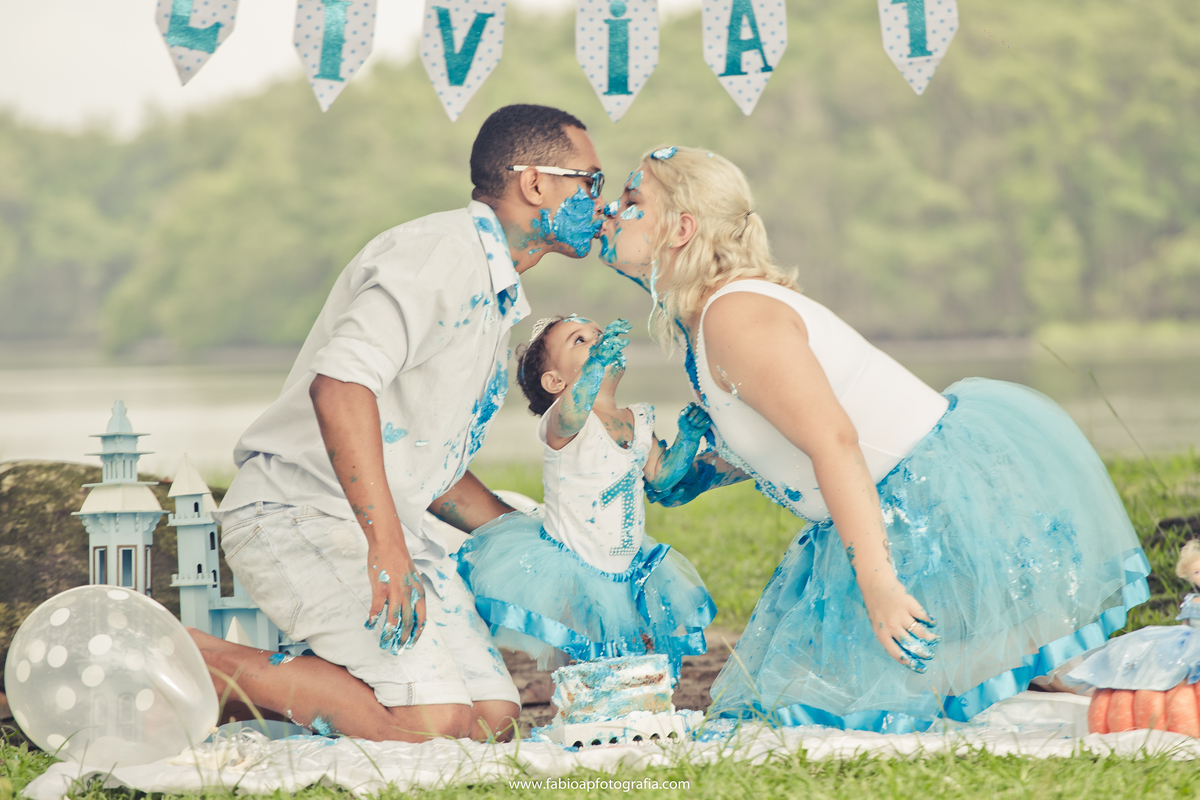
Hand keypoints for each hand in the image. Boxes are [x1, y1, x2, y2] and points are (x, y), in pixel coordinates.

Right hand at [364, 538, 426, 653]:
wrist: (389, 543)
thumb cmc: (399, 561)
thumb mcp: (412, 579)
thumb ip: (412, 594)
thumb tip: (409, 611)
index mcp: (418, 592)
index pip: (422, 619)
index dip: (416, 634)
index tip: (410, 644)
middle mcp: (409, 594)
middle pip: (408, 623)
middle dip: (402, 639)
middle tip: (396, 650)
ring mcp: (396, 591)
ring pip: (394, 620)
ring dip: (389, 635)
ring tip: (383, 644)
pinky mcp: (381, 588)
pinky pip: (377, 609)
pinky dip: (373, 619)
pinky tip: (369, 624)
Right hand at [591, 318, 630, 369]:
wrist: (596, 364)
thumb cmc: (604, 356)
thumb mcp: (614, 349)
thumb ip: (620, 344)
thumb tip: (627, 340)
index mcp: (606, 337)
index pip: (612, 326)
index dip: (619, 323)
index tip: (627, 321)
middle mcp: (604, 337)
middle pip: (611, 327)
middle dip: (620, 324)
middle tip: (630, 326)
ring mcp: (603, 341)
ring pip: (610, 330)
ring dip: (619, 329)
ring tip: (627, 331)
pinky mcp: (604, 346)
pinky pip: (611, 340)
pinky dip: (618, 340)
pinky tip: (623, 342)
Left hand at [676, 403, 711, 440]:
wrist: (688, 437)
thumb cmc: (684, 428)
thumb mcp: (680, 420)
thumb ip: (683, 413)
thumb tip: (688, 406)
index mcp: (690, 410)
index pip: (692, 404)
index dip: (691, 409)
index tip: (688, 415)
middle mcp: (697, 412)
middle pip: (698, 408)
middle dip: (693, 415)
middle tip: (690, 421)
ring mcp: (702, 416)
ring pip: (704, 413)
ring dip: (697, 419)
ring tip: (693, 424)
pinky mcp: (707, 422)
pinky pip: (707, 419)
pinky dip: (702, 423)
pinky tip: (698, 426)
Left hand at [860, 575, 937, 672]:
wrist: (875, 584)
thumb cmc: (876, 606)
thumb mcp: (877, 624)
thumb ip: (889, 637)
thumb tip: (906, 651)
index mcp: (882, 634)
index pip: (897, 653)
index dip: (911, 663)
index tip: (921, 667)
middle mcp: (891, 626)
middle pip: (911, 644)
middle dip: (923, 652)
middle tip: (930, 655)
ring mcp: (900, 615)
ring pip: (920, 632)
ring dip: (930, 638)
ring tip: (934, 639)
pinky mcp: (909, 604)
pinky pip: (923, 616)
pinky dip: (930, 622)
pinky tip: (932, 623)